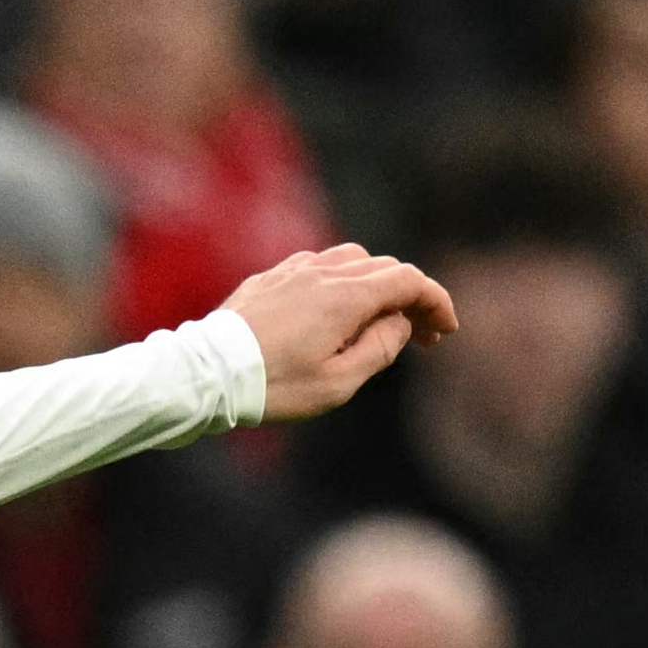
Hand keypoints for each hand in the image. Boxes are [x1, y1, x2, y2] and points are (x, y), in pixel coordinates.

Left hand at [218, 244, 457, 423]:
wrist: (202, 377)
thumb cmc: (269, 388)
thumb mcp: (337, 383)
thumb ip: (380, 349)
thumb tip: (399, 323)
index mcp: (347, 296)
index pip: (410, 282)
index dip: (436, 302)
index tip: (445, 329)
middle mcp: (323, 272)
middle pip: (385, 268)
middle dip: (410, 297)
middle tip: (419, 333)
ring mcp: (292, 270)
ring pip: (352, 260)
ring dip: (375, 284)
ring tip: (377, 318)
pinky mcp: (267, 279)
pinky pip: (315, 267)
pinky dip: (339, 281)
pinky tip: (331, 310)